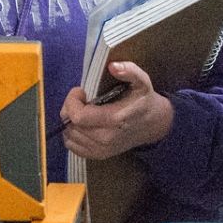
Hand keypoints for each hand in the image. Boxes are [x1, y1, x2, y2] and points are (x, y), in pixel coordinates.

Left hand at [59, 62, 173, 160]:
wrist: (153, 125)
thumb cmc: (143, 100)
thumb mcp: (141, 81)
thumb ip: (129, 71)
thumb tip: (112, 66)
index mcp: (114, 120)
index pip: (78, 116)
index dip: (72, 102)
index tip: (80, 91)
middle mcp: (106, 138)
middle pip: (71, 125)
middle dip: (70, 109)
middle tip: (81, 100)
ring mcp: (101, 150)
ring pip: (69, 135)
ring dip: (71, 121)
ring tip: (83, 111)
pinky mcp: (98, 155)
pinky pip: (72, 146)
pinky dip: (72, 134)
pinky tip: (82, 124)